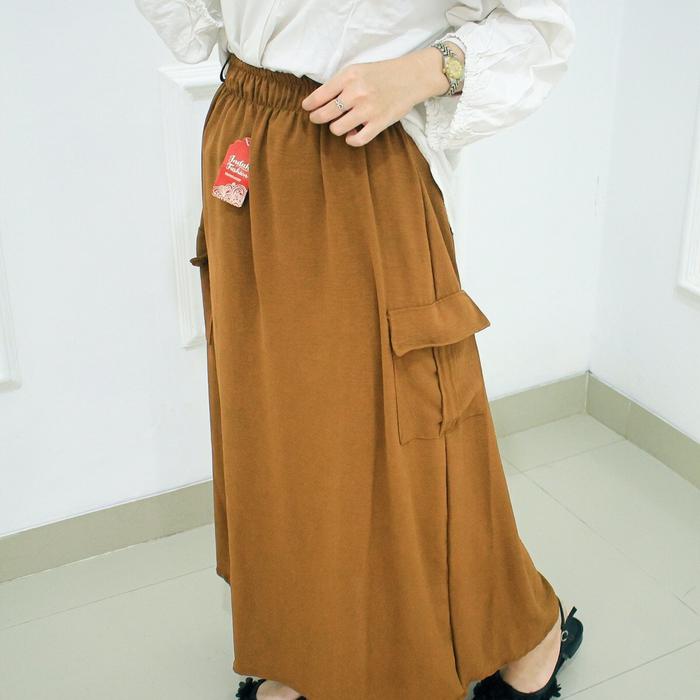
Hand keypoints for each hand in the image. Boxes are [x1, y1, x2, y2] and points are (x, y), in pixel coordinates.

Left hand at [300, 46, 453, 146]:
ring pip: (337, 129)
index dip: (309, 104)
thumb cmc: (383, 73)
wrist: (412, 77)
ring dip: (336, 128)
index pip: (320, 95)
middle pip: (324, 114)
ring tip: (341, 124)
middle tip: (317, 118)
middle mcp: (356, 93)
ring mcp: (367, 110)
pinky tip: (352, 134)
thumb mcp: (359, 69)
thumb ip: (341, 83)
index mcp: (349, 76)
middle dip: (317, 118)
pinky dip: (351, 139)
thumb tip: (320, 101)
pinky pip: (357, 140)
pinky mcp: (379, 123)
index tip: (307, 108)